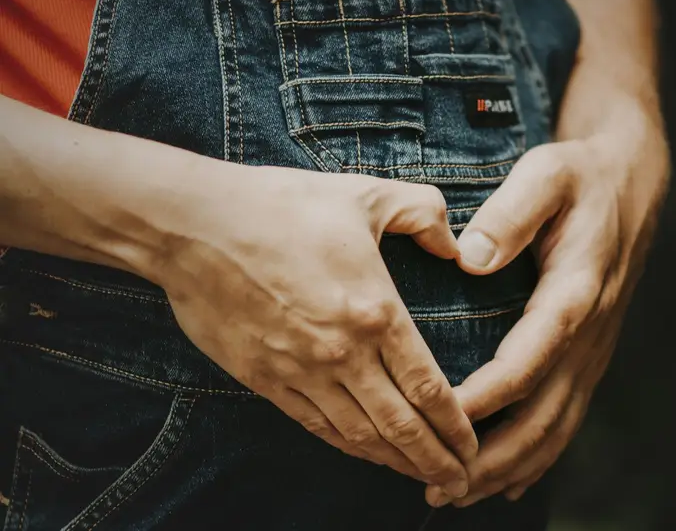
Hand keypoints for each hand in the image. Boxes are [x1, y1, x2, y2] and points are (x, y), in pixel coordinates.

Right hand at [151, 162, 476, 497]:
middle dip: (436, 461)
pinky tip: (363, 454)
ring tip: (422, 479)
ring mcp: (300, 371)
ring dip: (395, 463)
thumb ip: (423, 213)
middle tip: (462, 485)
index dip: (456, 425)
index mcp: (376, 312)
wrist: (195, 225)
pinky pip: (314, 425)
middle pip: (401, 426)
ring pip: (359, 435)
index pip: (429, 387)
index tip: (474, 447)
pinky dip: (346, 446)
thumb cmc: (283, 205)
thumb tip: (455, 244)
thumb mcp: (366, 195)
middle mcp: (343, 353)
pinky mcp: (264, 378)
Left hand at [425, 103, 668, 505]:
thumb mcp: (547, 174)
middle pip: (543, 415)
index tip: (436, 421)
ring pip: (557, 427)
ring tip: (457, 495)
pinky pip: (567, 416)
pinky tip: (507, 481)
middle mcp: (588, 333)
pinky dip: (538, 455)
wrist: (631, 183)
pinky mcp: (589, 353)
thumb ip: (512, 211)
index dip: (482, 400)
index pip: (526, 362)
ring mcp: (593, 349)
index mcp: (574, 292)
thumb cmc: (580, 176)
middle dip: (491, 457)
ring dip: (510, 467)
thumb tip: (471, 258)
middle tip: (437, 486)